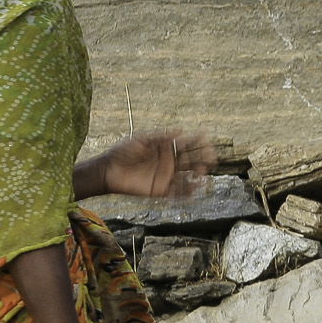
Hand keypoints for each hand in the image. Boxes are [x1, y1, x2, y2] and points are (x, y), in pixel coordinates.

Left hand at [95, 131, 215, 200]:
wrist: (108, 170)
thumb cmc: (123, 151)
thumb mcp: (141, 139)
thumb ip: (160, 136)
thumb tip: (181, 130)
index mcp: (166, 148)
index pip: (186, 143)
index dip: (198, 140)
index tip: (207, 136)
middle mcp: (169, 162)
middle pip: (191, 160)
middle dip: (202, 158)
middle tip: (212, 158)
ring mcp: (166, 176)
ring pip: (187, 176)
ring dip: (197, 175)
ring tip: (204, 174)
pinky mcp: (160, 189)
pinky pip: (176, 192)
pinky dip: (186, 191)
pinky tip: (193, 189)